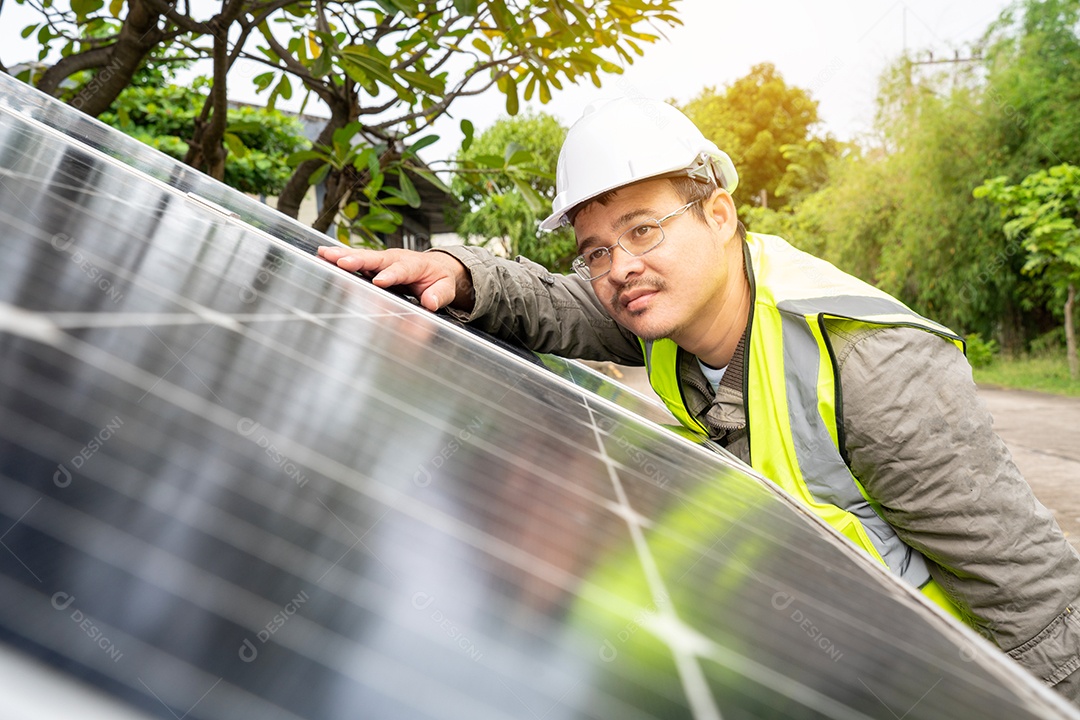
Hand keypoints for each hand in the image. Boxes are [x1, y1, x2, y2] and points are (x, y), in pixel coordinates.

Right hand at [317, 246, 473, 312]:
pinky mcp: (372, 265)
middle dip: (358, 260)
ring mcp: (382, 261)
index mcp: (414, 265)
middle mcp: (394, 259)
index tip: (380, 281)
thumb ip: (438, 295)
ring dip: (342, 255)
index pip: (401, 270)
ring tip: (324, 254)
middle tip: (342, 262)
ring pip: (361, 257)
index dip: (390, 275)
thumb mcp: (446, 289)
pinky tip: (322, 256)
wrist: (435, 267)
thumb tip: (430, 302)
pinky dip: (339, 258)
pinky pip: (355, 261)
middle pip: (375, 259)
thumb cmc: (438, 279)